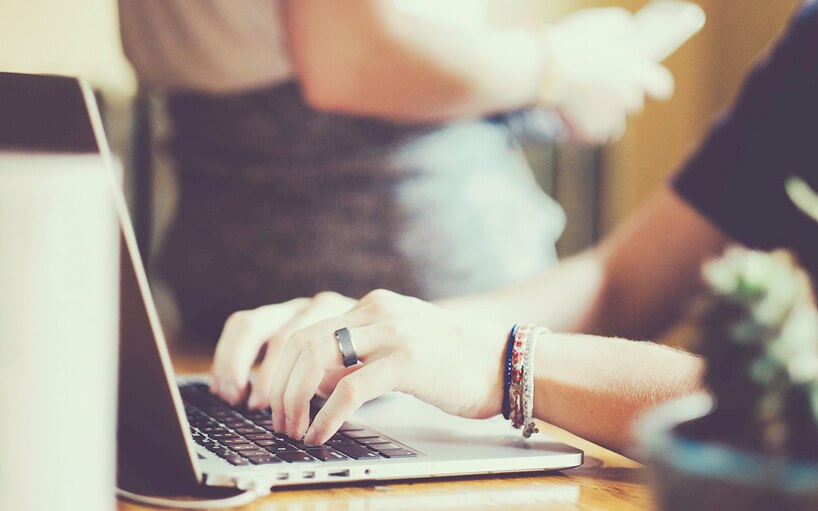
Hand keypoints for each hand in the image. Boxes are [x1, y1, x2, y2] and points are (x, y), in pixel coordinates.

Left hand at [219, 289, 510, 445]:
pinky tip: (320, 433)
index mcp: (371, 306)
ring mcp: (393, 332)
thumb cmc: (453, 363)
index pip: (303, 328)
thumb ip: (358, 356)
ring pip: (317, 359)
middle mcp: (376, 310)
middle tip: (274, 419)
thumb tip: (312, 384)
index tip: (267, 397)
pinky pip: (351, 388)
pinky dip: (326, 415)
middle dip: (278, 385)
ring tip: (293, 429)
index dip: (275, 366)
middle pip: (301, 341)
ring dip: (295, 399)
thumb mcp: (398, 347)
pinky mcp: (409, 360)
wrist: (507, 362)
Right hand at [545, 8, 674, 142]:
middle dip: (619, 99)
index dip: (652, 88)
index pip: (662, 89)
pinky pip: (590, 135)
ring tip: (583, 104)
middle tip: (598, 88)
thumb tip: (627, 33)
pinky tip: (570, 116)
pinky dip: (582, 129)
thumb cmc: (574, 43)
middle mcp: (626, 100)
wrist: (543, 69)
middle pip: (632, 107)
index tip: (642, 86)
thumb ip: (623, 29)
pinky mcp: (588, 133)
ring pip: (612, 125)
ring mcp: (608, 120)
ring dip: (602, 117)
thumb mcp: (606, 22)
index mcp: (635, 74)